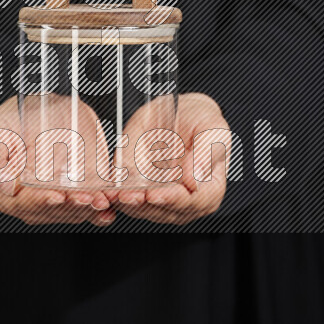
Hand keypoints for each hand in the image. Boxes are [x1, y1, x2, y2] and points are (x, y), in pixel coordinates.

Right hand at [0, 96, 115, 226]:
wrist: (48, 105)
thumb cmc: (18, 116)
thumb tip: (5, 186)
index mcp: (7, 187)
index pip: (21, 204)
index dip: (39, 202)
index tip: (55, 196)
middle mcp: (32, 197)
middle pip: (50, 212)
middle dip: (70, 208)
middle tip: (85, 198)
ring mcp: (57, 197)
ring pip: (71, 213)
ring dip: (87, 210)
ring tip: (100, 200)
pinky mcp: (78, 194)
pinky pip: (89, 210)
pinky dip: (100, 212)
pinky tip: (108, 208)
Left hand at [115, 93, 229, 225]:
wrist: (181, 111)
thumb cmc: (201, 120)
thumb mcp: (213, 129)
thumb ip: (205, 153)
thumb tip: (194, 181)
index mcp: (210, 188)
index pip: (194, 202)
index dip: (173, 200)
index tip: (155, 194)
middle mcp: (187, 199)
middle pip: (167, 211)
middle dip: (146, 205)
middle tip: (130, 196)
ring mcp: (164, 198)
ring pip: (146, 210)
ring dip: (130, 205)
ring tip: (118, 194)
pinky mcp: (143, 192)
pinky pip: (131, 200)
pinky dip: (119, 198)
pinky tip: (110, 192)